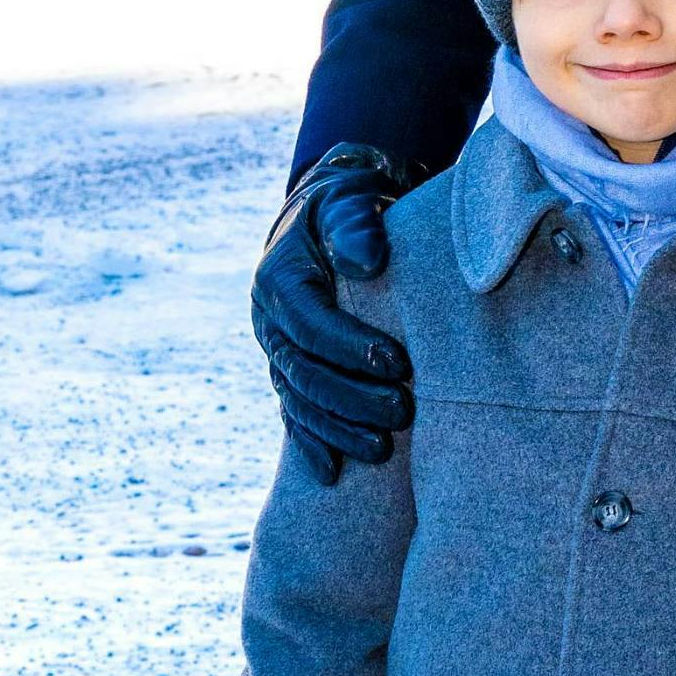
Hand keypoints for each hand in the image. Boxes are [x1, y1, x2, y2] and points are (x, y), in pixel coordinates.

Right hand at [254, 145, 410, 480]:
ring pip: (298, 399)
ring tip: (383, 449)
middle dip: (353, 396)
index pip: (310, 320)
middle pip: (304, 369)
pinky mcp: (289, 372)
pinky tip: (332, 473)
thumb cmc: (349, 209)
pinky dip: (311, 443)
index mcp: (281, 278)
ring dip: (338, 428)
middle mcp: (270, 319)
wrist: (329, 220)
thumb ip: (357, 226)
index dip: (351, 345)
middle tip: (405, 410)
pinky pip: (293, 413)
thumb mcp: (351, 203)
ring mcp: (276, 350)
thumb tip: (368, 262)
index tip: (399, 362)